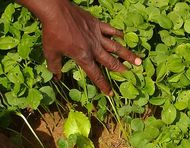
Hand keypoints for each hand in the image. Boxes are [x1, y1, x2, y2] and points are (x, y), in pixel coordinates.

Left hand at [21, 0, 141, 94]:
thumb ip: (55, 66)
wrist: (56, 12)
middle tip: (132, 75)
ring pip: (115, 47)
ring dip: (127, 54)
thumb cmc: (52, 33)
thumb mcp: (50, 53)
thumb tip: (56, 77)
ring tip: (138, 61)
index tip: (111, 94)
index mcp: (83, 57)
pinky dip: (118, 34)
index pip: (96, 74)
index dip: (103, 85)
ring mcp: (97, 35)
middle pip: (111, 62)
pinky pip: (110, 30)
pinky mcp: (97, 24)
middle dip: (122, 70)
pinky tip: (124, 36)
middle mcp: (93, 48)